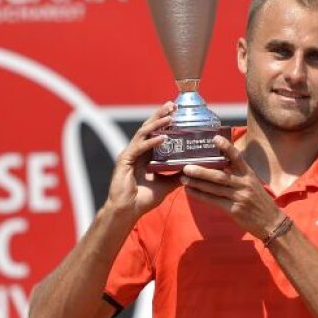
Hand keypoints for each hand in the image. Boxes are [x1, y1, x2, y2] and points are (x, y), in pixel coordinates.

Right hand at [107, 102, 182, 216]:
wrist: (128, 212)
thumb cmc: (144, 199)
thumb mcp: (166, 184)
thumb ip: (177, 175)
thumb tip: (193, 169)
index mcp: (145, 155)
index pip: (155, 132)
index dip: (164, 121)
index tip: (177, 112)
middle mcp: (136, 151)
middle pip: (149, 127)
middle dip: (160, 115)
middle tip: (173, 105)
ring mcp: (129, 155)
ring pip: (144, 133)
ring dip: (157, 123)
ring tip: (170, 117)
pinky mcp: (125, 161)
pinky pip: (140, 148)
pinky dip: (152, 141)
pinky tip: (163, 137)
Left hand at [180, 136, 285, 239]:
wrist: (271, 221)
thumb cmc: (260, 200)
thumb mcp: (253, 183)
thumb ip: (239, 174)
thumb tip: (221, 164)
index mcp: (249, 174)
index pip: (237, 157)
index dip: (226, 147)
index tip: (214, 138)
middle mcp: (244, 184)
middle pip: (219, 175)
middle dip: (201, 171)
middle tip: (186, 166)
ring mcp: (239, 197)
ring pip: (214, 188)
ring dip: (197, 183)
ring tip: (183, 178)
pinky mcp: (234, 209)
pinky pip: (213, 201)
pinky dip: (200, 196)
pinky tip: (190, 191)